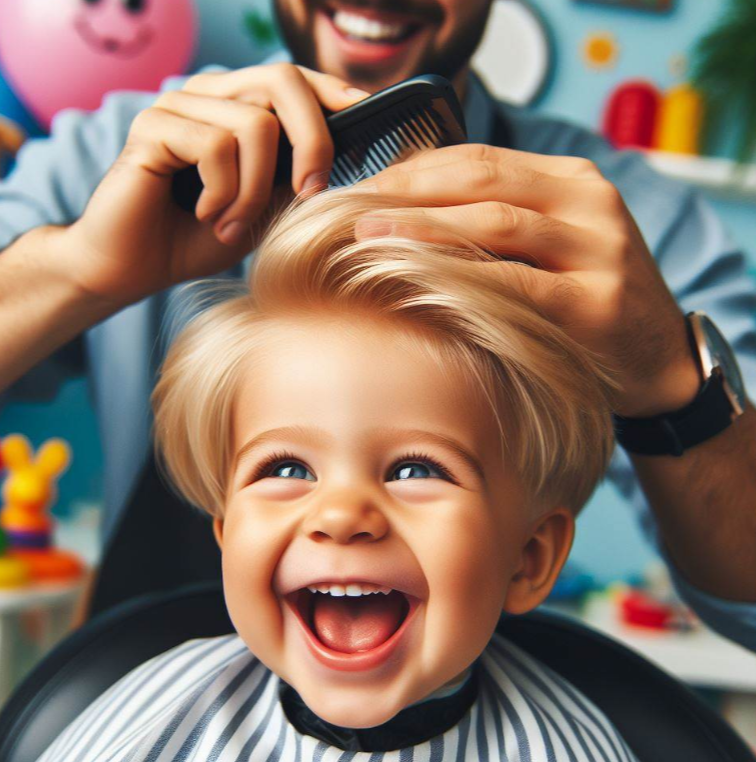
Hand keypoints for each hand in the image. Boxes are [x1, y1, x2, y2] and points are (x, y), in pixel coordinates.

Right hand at [57, 64, 368, 308]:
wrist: (135, 268)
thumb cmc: (198, 239)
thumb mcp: (263, 207)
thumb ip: (292, 178)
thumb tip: (347, 157)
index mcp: (237, 107)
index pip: (295, 79)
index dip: (334, 91)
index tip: (368, 113)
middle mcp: (209, 94)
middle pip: (282, 80)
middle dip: (313, 141)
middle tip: (309, 194)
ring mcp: (178, 104)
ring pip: (255, 125)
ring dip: (254, 191)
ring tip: (233, 224)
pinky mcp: (153, 126)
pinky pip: (215, 146)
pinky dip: (223, 193)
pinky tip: (207, 215)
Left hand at [354, 144, 700, 416]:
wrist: (658, 360)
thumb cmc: (586, 302)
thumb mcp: (552, 247)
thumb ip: (497, 226)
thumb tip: (400, 219)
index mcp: (571, 181)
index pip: (478, 158)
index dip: (411, 170)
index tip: (358, 189)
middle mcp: (589, 203)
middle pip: (482, 181)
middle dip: (407, 191)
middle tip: (347, 210)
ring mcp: (598, 250)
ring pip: (496, 224)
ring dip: (423, 229)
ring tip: (366, 238)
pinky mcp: (596, 304)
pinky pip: (515, 285)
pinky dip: (461, 281)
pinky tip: (415, 285)